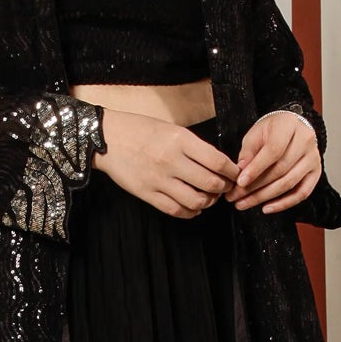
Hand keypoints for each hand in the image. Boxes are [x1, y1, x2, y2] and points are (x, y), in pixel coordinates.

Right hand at [94, 108, 238, 217]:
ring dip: (208, 202)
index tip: (234, 173)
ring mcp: (158, 180)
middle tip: (224, 186)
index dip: (231, 171)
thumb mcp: (172, 129)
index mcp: (180, 140)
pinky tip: (193, 207)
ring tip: (208, 197)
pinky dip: (190, 212)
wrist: (107, 138)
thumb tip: (218, 164)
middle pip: (210, 184)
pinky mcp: (147, 193)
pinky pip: (175, 210)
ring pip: (195, 201)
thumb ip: (194, 146)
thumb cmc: (141, 129)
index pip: (217, 162)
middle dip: (223, 188)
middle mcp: (171, 161)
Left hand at [226, 111, 319, 213]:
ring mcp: (313, 158)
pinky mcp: (315, 172)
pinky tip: (267, 208)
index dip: (256, 168)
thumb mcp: (255, 133)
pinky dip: (284, 203)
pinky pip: (302, 193)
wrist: (291, 127)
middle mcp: (305, 141)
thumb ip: (248, 152)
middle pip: (281, 170)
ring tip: (244, 203)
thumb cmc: (272, 130)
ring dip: (265, 197)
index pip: (273, 150)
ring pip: (289, 183)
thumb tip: (241, 171)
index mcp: (289, 125)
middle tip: (236, 196)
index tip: (240, 182)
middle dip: (256, 187)